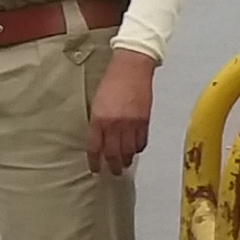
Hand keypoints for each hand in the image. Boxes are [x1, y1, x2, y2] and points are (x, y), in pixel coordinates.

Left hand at [86, 47, 156, 175]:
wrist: (132, 68)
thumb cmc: (112, 81)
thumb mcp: (98, 102)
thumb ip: (98, 122)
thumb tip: (101, 139)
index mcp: (99, 119)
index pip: (95, 147)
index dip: (94, 161)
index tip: (95, 169)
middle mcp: (114, 124)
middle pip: (113, 153)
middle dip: (112, 166)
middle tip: (113, 172)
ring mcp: (131, 124)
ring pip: (128, 151)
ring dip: (126, 160)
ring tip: (124, 164)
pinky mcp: (144, 121)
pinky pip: (141, 142)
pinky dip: (138, 148)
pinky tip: (135, 150)